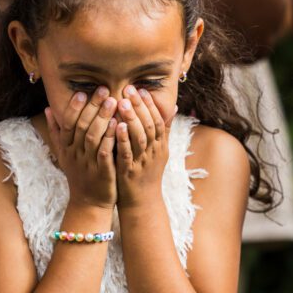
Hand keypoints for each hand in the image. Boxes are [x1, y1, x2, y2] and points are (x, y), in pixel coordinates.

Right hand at [46, 87, 118, 207]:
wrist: (89, 203)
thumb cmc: (79, 174)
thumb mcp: (63, 154)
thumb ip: (56, 132)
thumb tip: (48, 109)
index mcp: (66, 148)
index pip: (67, 124)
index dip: (74, 108)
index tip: (82, 92)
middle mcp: (75, 154)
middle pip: (81, 127)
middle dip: (92, 107)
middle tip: (103, 90)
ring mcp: (88, 163)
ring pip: (93, 137)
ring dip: (102, 118)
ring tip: (113, 101)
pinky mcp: (102, 172)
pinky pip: (105, 152)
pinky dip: (110, 137)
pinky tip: (118, 125)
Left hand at [115, 86, 174, 207]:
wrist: (142, 203)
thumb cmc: (147, 173)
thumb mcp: (160, 150)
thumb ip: (165, 129)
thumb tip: (175, 107)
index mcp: (160, 146)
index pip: (158, 121)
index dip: (150, 105)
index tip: (141, 89)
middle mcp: (154, 152)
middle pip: (150, 126)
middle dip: (140, 106)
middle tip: (129, 89)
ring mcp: (143, 162)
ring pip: (140, 138)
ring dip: (132, 119)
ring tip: (122, 103)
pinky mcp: (130, 172)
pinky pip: (128, 154)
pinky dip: (124, 139)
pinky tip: (117, 127)